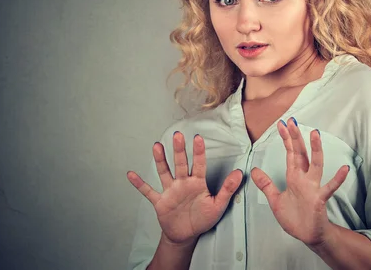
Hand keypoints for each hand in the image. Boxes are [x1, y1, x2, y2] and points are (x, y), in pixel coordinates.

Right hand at [127, 132, 242, 245]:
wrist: (186, 234)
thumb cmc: (203, 218)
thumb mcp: (218, 205)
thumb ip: (228, 189)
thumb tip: (240, 173)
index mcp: (198, 183)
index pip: (199, 164)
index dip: (199, 152)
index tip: (198, 138)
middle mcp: (183, 183)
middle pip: (180, 163)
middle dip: (179, 150)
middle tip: (177, 135)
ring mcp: (170, 191)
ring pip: (165, 172)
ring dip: (160, 160)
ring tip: (157, 146)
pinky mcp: (160, 201)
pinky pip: (148, 191)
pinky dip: (139, 184)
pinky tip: (131, 174)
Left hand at [251, 118, 349, 246]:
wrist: (308, 235)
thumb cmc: (294, 217)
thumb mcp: (275, 199)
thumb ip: (266, 184)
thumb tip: (253, 170)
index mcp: (294, 177)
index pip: (290, 153)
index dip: (286, 139)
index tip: (281, 124)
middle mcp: (304, 178)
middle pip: (300, 153)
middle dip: (296, 138)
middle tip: (292, 120)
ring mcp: (313, 187)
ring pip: (315, 165)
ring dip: (315, 150)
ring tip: (315, 134)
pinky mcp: (319, 199)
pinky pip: (329, 187)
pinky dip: (337, 179)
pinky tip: (344, 169)